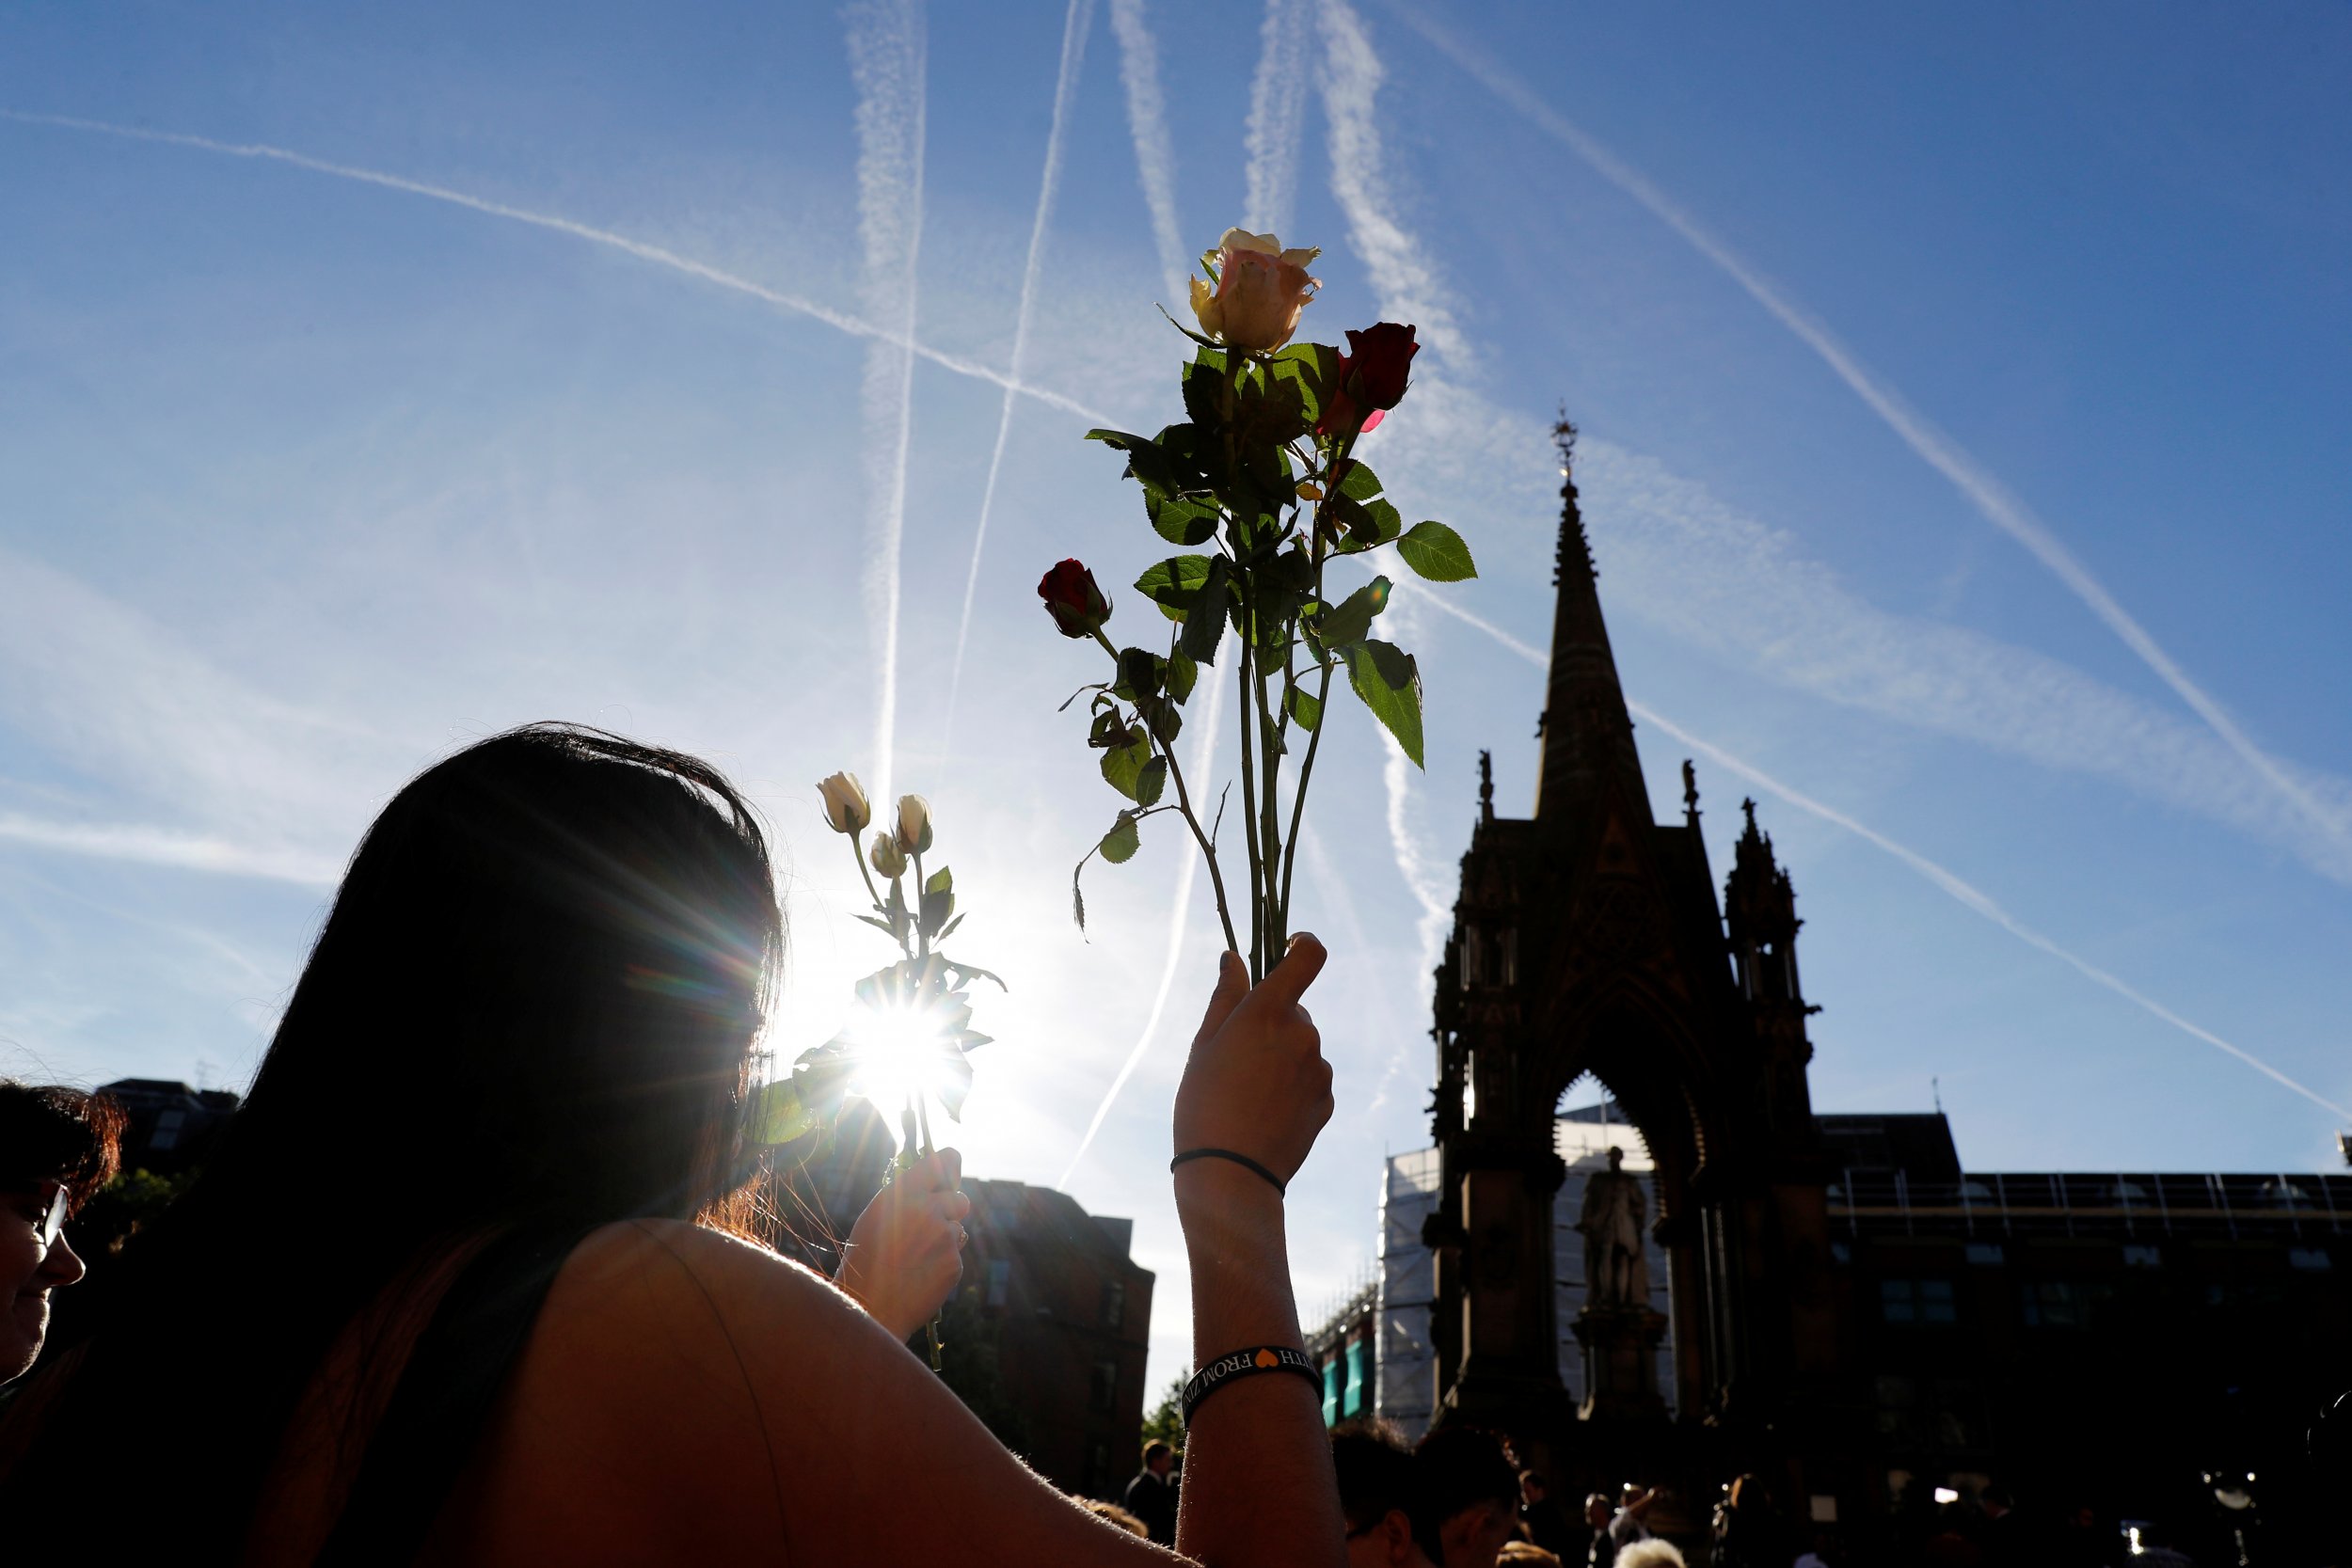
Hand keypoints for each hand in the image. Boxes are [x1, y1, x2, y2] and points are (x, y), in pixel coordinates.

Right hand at [836, 1148, 970, 1342]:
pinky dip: (942, 1264)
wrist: (867, 1308)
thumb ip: (907, 1198)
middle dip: (952, 1210)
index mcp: (903, 1193)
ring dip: (944, 1240)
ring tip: (914, 1260)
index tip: (951, 1173)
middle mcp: (928, 1209)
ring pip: (957, 1230)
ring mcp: (945, 1237)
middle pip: (961, 1198)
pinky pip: (954, 1256)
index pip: (944, 1160)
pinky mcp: (954, 1263)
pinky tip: (919, 1277)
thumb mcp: (876, 1217)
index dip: (951, 1167)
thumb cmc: (865, 1261)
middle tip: (932, 1226)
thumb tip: (935, 1185)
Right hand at [1171, 935, 1333, 1187]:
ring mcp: (1319, 1069)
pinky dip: (1292, 1085)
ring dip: (1282, 1056)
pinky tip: (1264, 1111)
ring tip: (1247, 1092)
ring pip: (1302, 1046)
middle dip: (1272, 1021)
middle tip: (1237, 1056)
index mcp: (1269, 1012)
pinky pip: (1310, 1078)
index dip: (1303, 944)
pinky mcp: (1327, 1099)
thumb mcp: (1203, 1045)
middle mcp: (1303, 1034)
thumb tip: (1235, 959)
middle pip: (1295, 1010)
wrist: (1231, 1175)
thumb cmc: (1204, 1105)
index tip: (1291, 946)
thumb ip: (1225, 997)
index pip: (1308, 956)